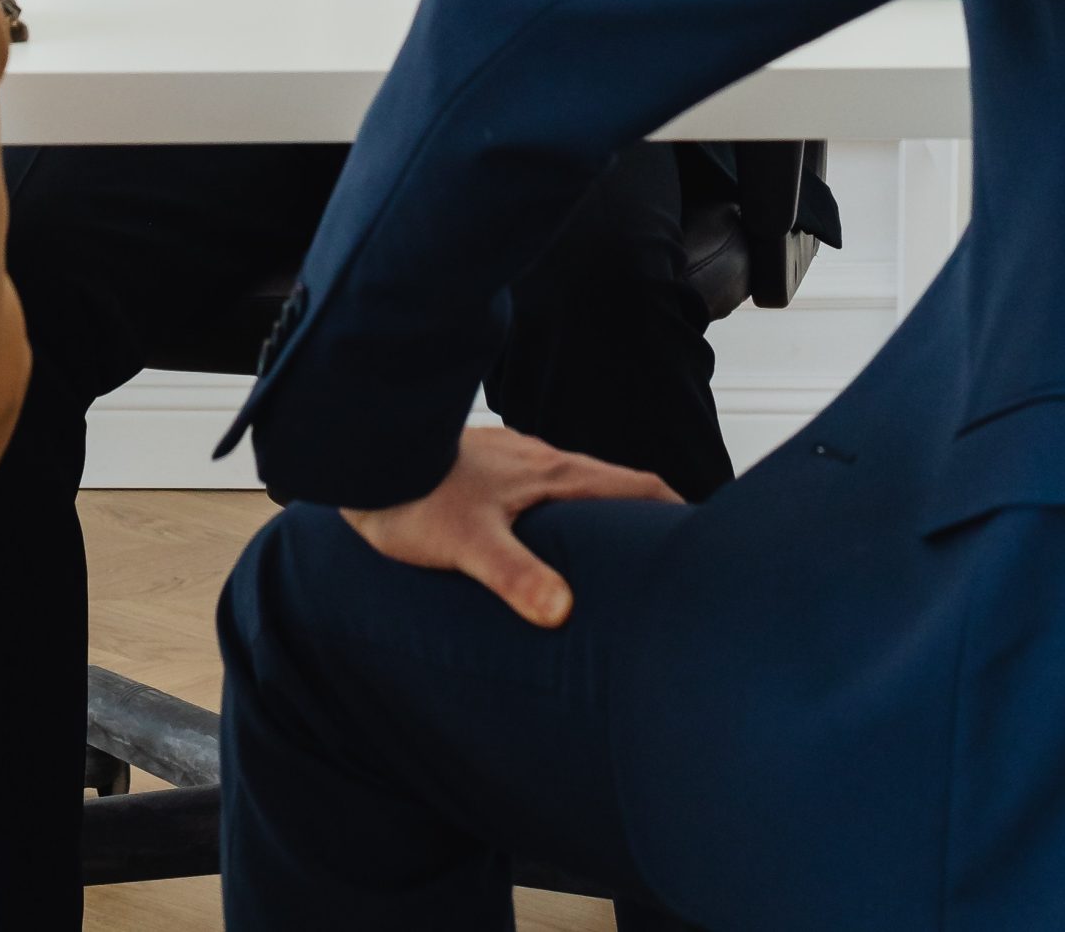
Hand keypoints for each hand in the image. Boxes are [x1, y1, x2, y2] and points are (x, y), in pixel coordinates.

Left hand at [341, 426, 679, 626]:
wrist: (360, 453)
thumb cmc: (409, 495)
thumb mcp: (468, 542)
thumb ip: (515, 575)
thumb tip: (562, 611)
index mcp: (553, 473)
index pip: (636, 484)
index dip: (675, 509)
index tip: (704, 538)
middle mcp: (540, 460)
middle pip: (611, 487)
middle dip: (643, 519)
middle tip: (665, 562)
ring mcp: (513, 461)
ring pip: (573, 489)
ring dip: (598, 518)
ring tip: (609, 563)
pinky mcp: (485, 468)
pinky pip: (538, 491)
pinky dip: (558, 516)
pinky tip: (540, 544)